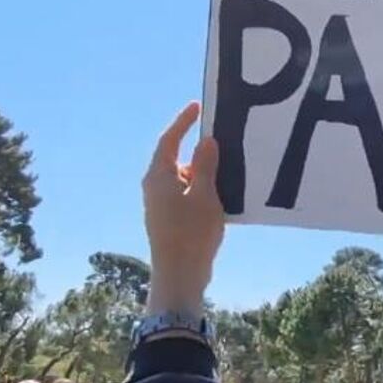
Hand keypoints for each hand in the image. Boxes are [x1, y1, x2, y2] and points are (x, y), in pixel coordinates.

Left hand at [143, 102, 223, 313]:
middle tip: (221, 139)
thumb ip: (206, 165)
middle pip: (176, 157)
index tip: (198, 106)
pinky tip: (221, 194)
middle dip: (198, 149)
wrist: (179, 275)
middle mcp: (154, 186)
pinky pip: (185, 194)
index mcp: (158, 176)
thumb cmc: (191, 233)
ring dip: (202, 172)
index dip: (184, 121)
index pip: (170, 139)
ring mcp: (159, 203)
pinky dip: (201, 188)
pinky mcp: (168, 218)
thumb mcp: (205, 195)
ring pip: (183, 178)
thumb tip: (206, 142)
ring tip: (227, 168)